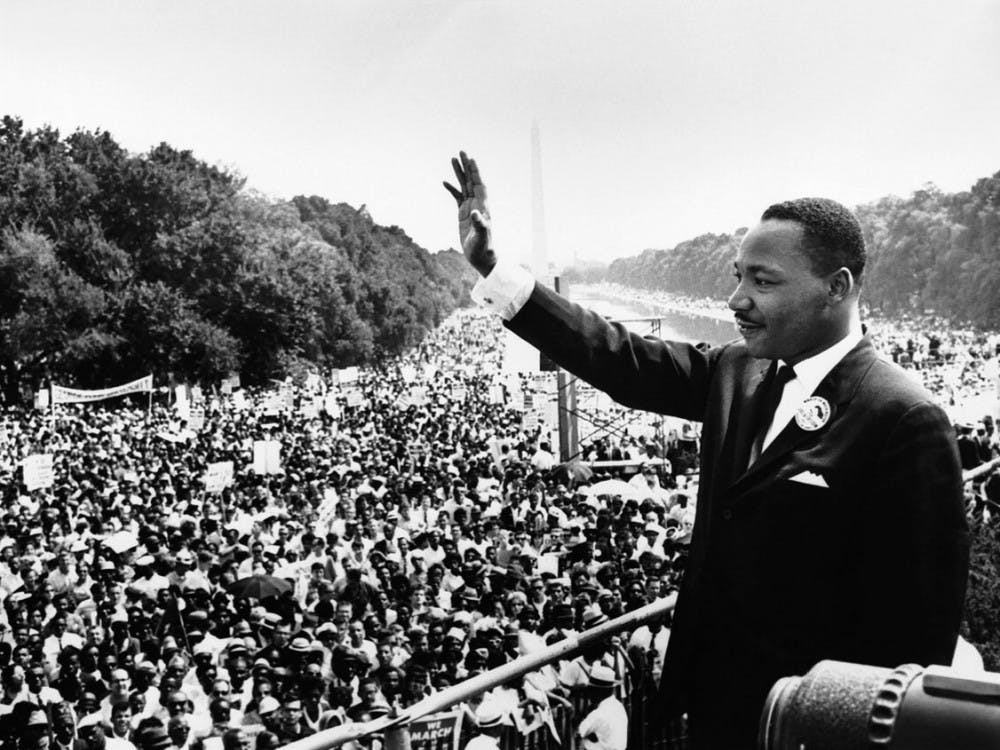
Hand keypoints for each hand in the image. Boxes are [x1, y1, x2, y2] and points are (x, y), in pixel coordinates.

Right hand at [443, 151, 496, 275]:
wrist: (481, 257)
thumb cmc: (483, 248)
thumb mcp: (481, 236)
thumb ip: (480, 224)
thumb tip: (475, 213)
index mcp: (483, 206)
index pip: (479, 184)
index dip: (475, 172)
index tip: (471, 159)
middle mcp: (477, 204)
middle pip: (471, 181)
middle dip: (466, 166)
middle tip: (461, 152)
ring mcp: (470, 208)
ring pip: (464, 186)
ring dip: (459, 173)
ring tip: (453, 159)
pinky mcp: (463, 214)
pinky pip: (457, 197)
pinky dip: (452, 189)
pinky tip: (444, 182)